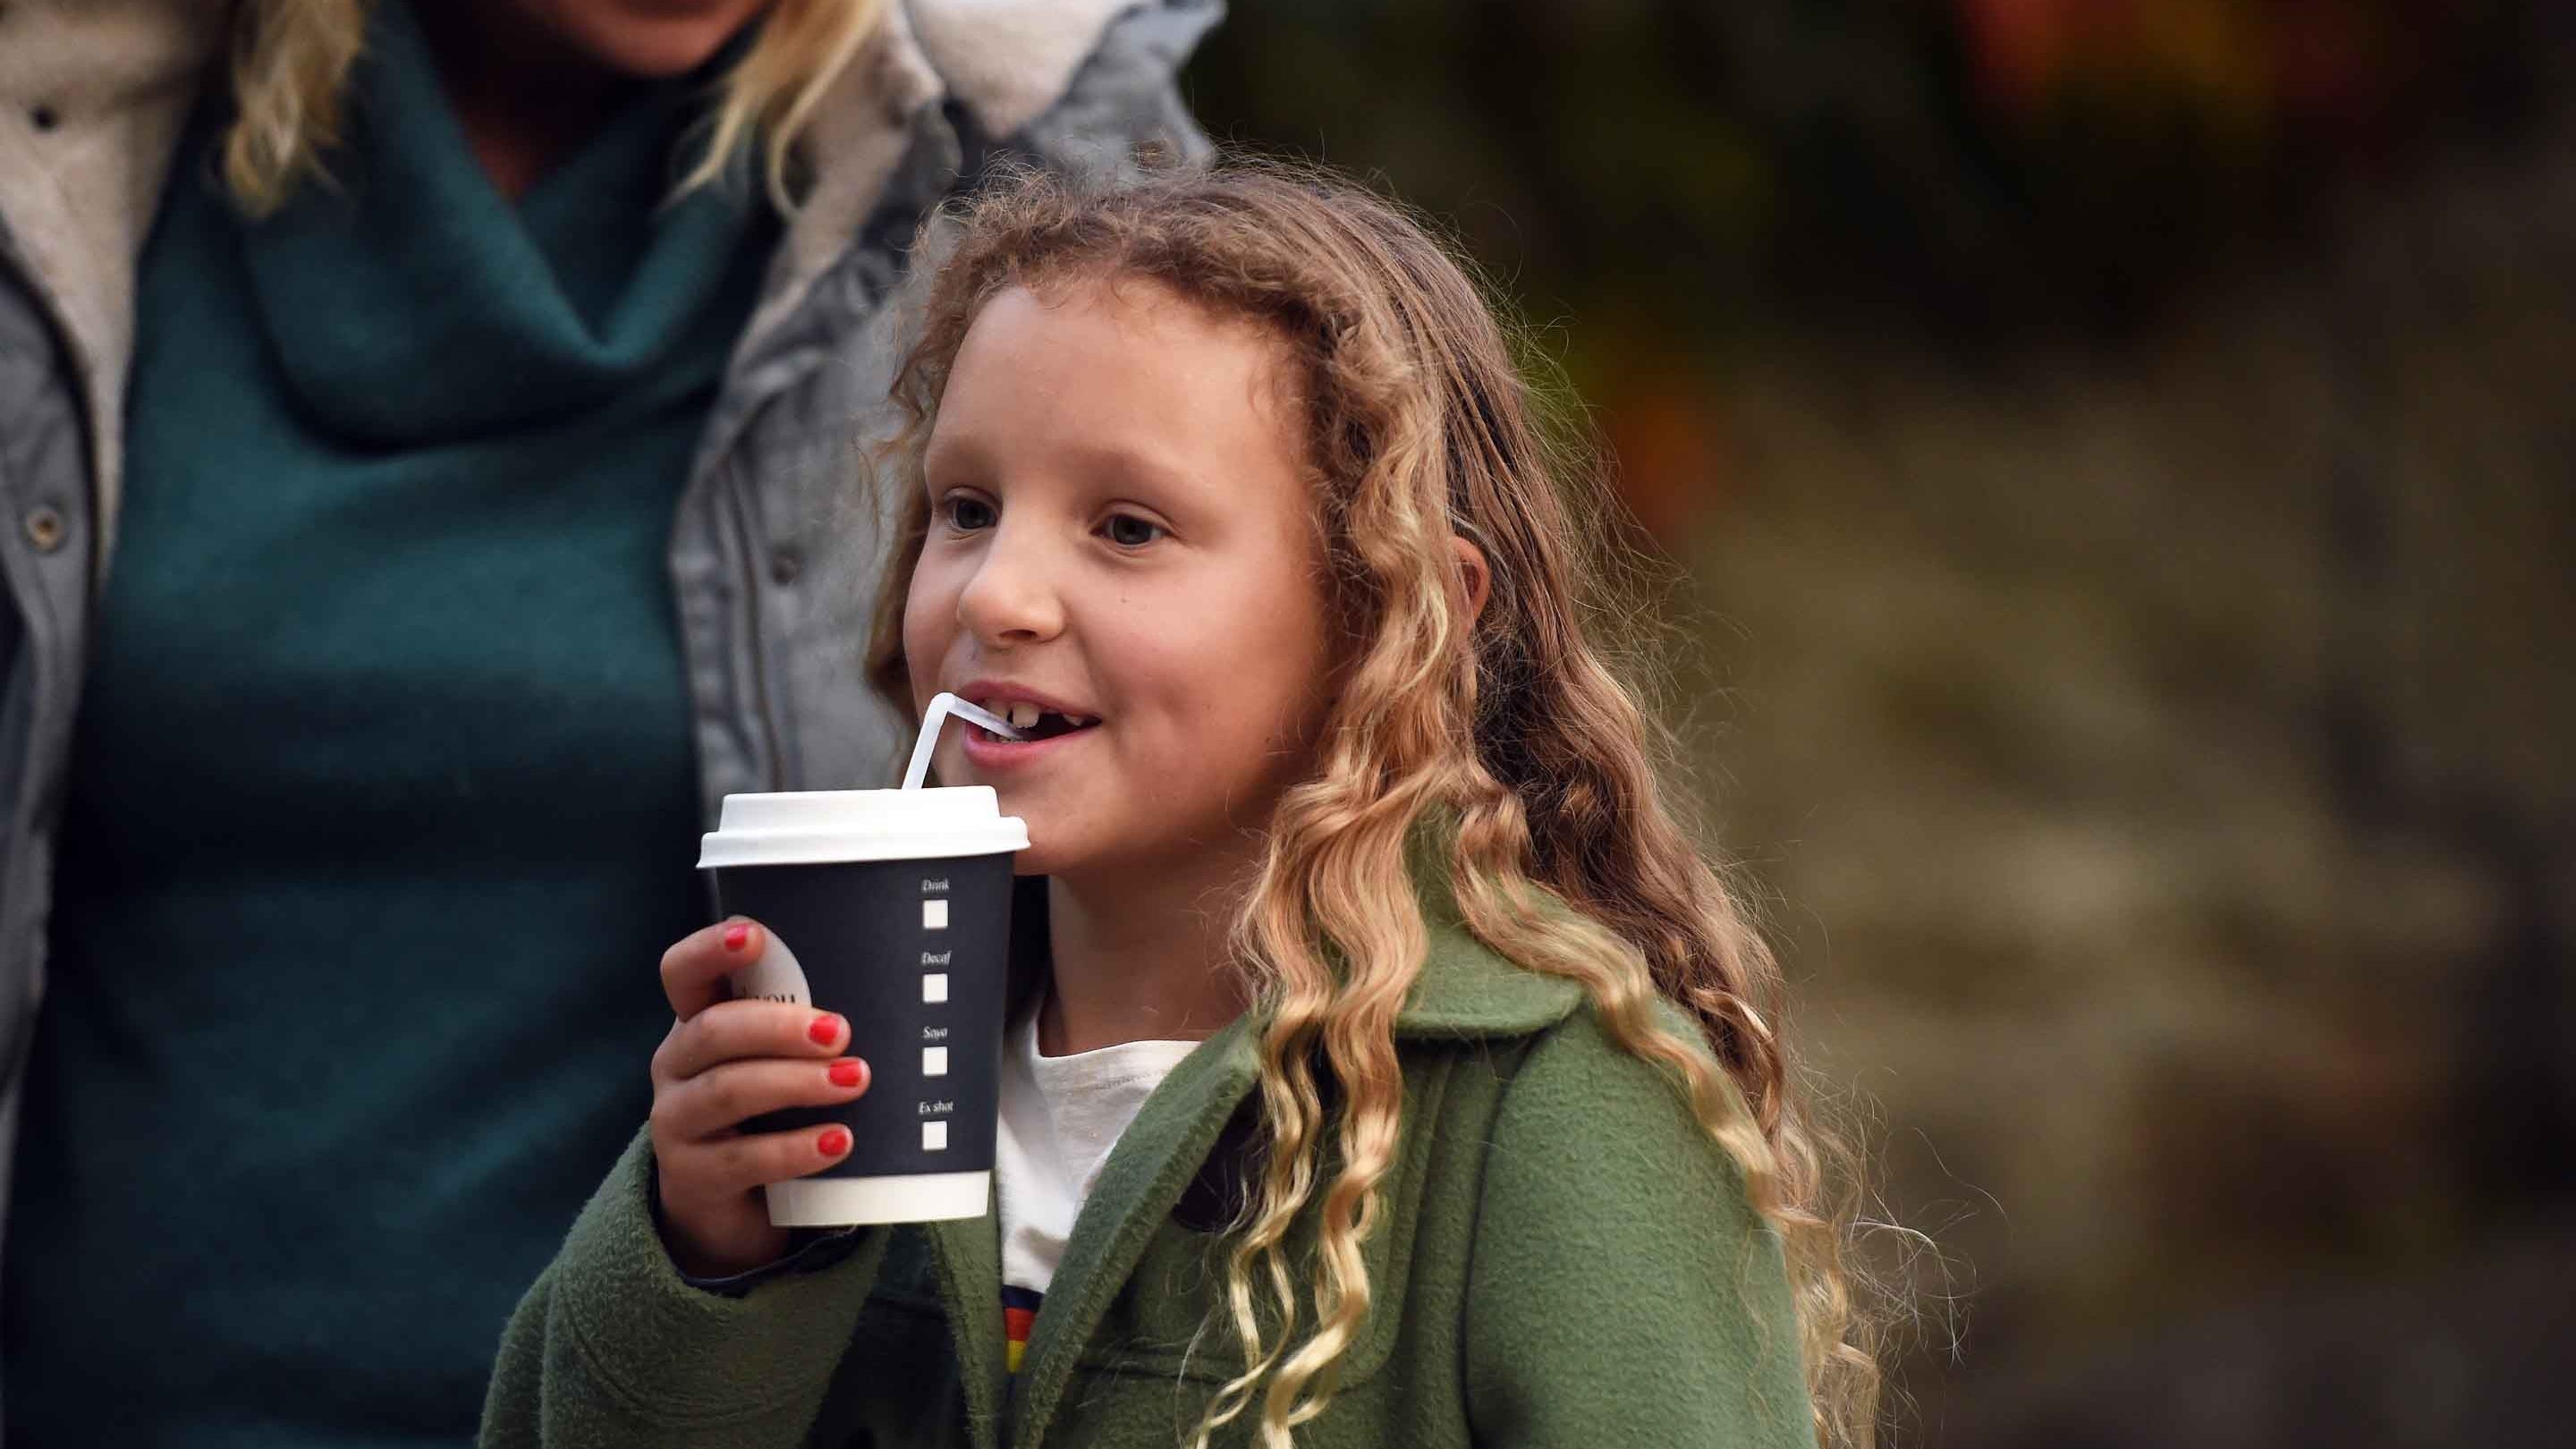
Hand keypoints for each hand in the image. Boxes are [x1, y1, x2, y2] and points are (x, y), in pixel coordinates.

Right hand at [650, 918, 869, 1277]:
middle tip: (841, 1031)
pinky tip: (838, 1141)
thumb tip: (892, 993)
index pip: (682, 973)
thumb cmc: (764, 1113)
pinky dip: (795, 1148)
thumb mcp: (775, 1062)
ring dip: (796, 1082)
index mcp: (696, 1023)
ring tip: (854, 1080)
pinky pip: (743, 1159)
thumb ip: (806, 1029)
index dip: (709, 949)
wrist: (728, 1207)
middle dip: (777, 1026)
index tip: (754, 936)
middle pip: (712, 1032)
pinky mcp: (692, 1178)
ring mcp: (677, 1122)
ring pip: (727, 1091)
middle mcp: (676, 1066)